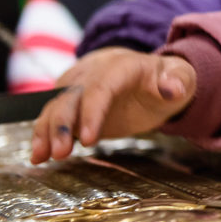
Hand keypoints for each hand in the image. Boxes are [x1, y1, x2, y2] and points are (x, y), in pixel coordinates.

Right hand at [30, 48, 196, 163]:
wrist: (152, 75)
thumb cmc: (168, 78)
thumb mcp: (182, 77)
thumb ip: (178, 80)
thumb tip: (172, 88)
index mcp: (122, 65)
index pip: (102, 87)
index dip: (92, 111)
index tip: (90, 140)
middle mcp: (95, 71)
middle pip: (71, 95)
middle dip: (63, 124)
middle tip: (60, 153)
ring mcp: (80, 84)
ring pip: (56, 104)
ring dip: (46, 130)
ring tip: (41, 156)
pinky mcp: (72, 100)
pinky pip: (53, 114)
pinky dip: (43, 132)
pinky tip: (38, 153)